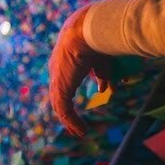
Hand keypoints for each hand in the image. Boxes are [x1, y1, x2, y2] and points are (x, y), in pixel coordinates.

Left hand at [48, 5, 112, 137]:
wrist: (85, 32)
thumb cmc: (96, 40)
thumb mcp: (102, 61)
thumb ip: (103, 75)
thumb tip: (106, 90)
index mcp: (65, 61)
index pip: (65, 81)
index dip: (71, 93)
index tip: (75, 105)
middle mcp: (58, 71)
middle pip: (60, 95)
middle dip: (67, 111)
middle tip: (74, 124)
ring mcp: (58, 80)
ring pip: (60, 105)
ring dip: (69, 121)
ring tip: (79, 132)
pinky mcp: (61, 89)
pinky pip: (64, 111)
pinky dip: (72, 122)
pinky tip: (80, 131)